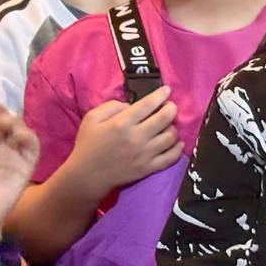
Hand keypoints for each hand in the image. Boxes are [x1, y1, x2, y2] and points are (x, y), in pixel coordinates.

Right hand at [62, 86, 180, 204]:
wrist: (87, 175)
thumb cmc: (87, 145)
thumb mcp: (91, 118)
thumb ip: (111, 106)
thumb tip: (131, 105)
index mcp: (122, 123)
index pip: (148, 104)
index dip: (161, 94)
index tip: (166, 90)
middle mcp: (137, 137)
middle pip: (165, 118)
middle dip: (171, 108)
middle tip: (169, 107)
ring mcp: (145, 154)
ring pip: (171, 137)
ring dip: (172, 127)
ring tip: (167, 125)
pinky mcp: (148, 168)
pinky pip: (171, 157)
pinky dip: (178, 148)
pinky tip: (176, 143)